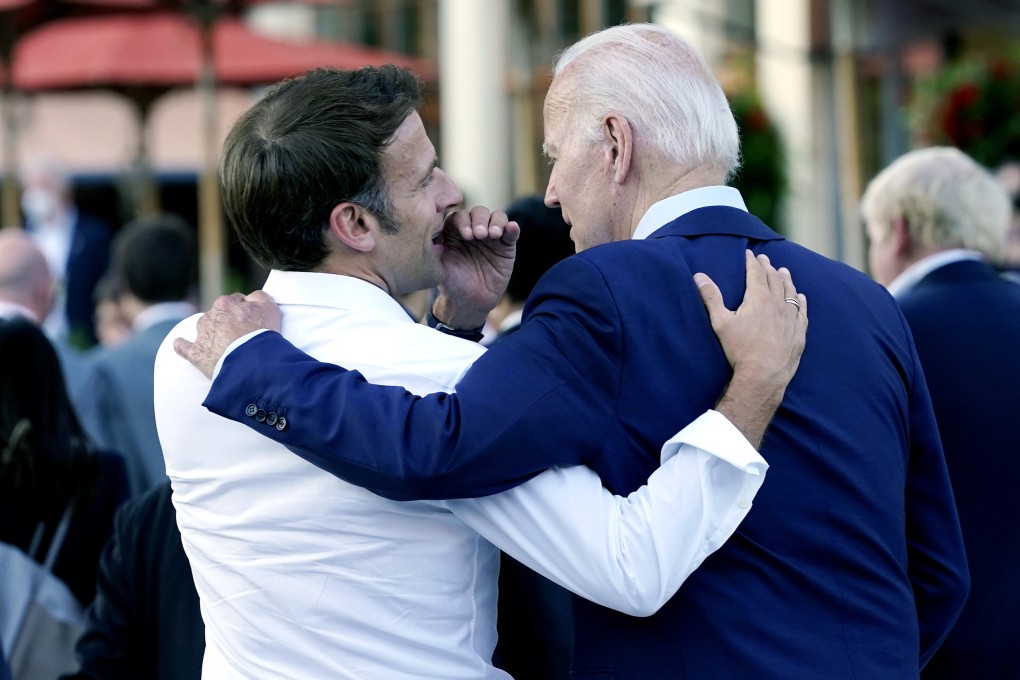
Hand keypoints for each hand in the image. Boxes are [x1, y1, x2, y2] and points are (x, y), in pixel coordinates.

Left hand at [173, 291, 281, 378]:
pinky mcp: (197, 354)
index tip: (254, 321)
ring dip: (213, 333)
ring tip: (226, 345)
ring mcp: (202, 335)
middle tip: (244, 335)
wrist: (251, 363)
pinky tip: (180, 344)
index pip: (237, 302)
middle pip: (220, 315)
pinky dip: (182, 345)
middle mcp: (209, 316)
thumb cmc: (261, 334)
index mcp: (225, 303)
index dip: (247, 311)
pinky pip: (183, 347)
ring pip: (205, 329)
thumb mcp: (269, 307)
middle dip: (229, 322)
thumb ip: (259, 296)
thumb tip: (251, 297)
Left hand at [433, 206, 519, 328]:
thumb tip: (429, 236)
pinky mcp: (506, 246)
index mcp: (454, 231)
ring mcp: (491, 236)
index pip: (459, 216)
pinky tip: (511, 228)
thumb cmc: (452, 283)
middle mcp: (473, 229)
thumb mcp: (439, 267)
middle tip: (479, 235)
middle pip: (479, 213)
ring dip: (496, 222)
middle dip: (479, 220)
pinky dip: (512, 227)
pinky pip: (511, 232)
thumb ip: (435, 251)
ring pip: (497, 217)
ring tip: (493, 234)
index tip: (466, 235)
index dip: (463, 221)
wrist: (470, 302)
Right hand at [694, 250, 807, 447]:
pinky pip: (801, 311)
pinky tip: (800, 297)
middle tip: (765, 259)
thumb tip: (699, 276)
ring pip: (790, 292)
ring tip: (784, 271)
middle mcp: (777, 304)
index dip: (752, 262)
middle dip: (768, 267)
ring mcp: (790, 318)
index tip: (750, 253)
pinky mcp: (798, 332)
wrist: (764, 374)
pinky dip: (800, 301)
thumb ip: (711, 297)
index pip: (756, 273)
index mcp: (758, 298)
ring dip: (786, 280)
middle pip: (774, 279)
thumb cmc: (740, 349)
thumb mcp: (721, 322)